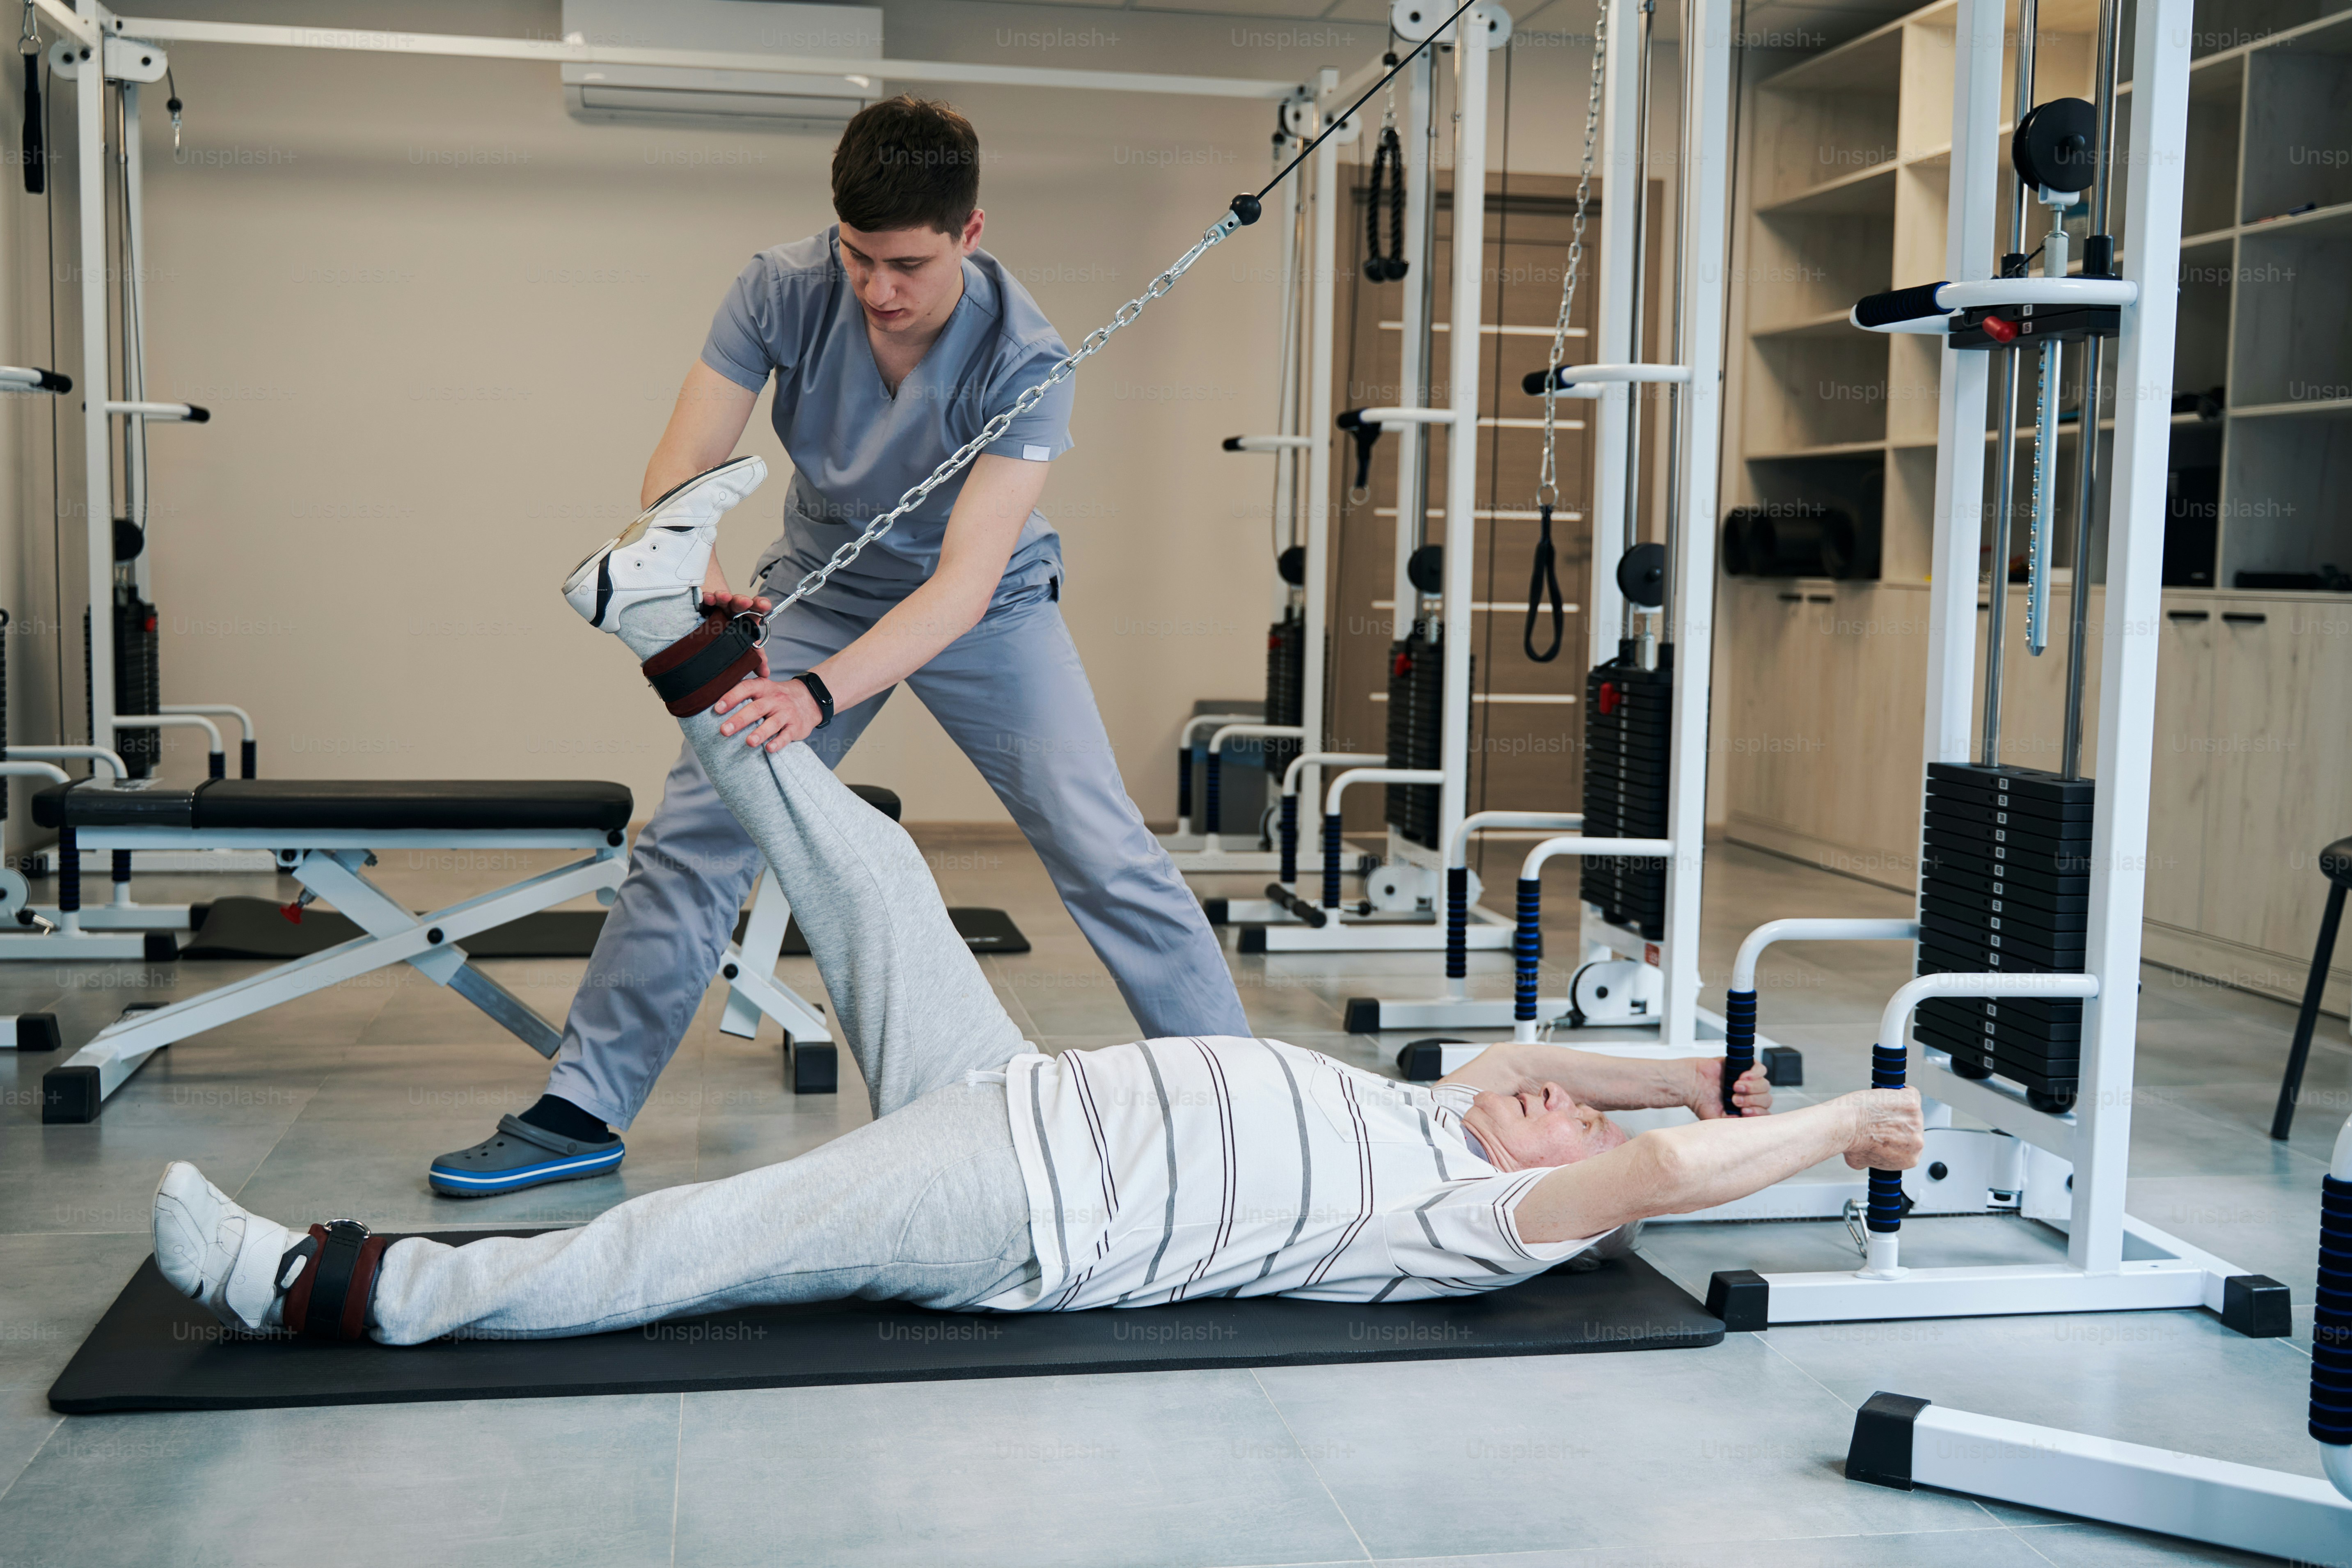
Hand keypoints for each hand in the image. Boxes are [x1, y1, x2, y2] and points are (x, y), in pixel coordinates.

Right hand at [698, 563, 772, 678]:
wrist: (711, 631)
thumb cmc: (732, 637)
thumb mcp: (745, 647)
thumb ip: (757, 657)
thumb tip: (765, 673)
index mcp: (747, 618)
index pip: (757, 608)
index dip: (761, 604)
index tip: (765, 605)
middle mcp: (735, 609)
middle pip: (740, 602)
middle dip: (742, 601)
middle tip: (745, 602)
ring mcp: (720, 605)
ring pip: (723, 598)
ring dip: (724, 597)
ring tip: (723, 598)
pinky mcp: (706, 604)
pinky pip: (707, 599)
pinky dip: (707, 598)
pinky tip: (707, 599)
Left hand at [715, 675, 821, 753]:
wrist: (809, 700)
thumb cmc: (776, 698)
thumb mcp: (763, 689)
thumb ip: (743, 694)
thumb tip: (713, 703)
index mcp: (763, 688)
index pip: (746, 689)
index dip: (731, 697)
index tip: (717, 708)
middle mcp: (775, 699)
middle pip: (756, 708)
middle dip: (740, 719)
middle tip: (724, 730)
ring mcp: (786, 713)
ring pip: (772, 723)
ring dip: (760, 733)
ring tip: (748, 742)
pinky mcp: (796, 727)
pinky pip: (787, 735)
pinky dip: (778, 742)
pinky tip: (769, 749)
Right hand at [1690, 1058, 1772, 1118]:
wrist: (1690, 1085)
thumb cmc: (1702, 1103)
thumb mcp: (1719, 1121)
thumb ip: (1735, 1124)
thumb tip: (1748, 1123)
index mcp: (1746, 1110)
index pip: (1764, 1113)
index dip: (1758, 1113)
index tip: (1744, 1112)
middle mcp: (1750, 1096)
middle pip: (1766, 1099)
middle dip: (1752, 1100)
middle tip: (1734, 1099)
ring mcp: (1748, 1082)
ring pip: (1764, 1085)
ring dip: (1752, 1087)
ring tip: (1735, 1087)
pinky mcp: (1745, 1066)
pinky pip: (1761, 1069)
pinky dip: (1754, 1074)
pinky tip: (1742, 1077)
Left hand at [1840, 1088, 1923, 1169]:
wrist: (1847, 1124)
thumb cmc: (1851, 1140)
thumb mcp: (1860, 1161)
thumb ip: (1870, 1160)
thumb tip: (1865, 1159)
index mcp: (1909, 1159)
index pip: (1910, 1145)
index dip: (1896, 1136)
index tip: (1886, 1130)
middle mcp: (1917, 1143)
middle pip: (1912, 1127)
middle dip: (1897, 1122)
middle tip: (1879, 1119)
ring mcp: (1917, 1122)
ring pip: (1911, 1110)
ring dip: (1897, 1107)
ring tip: (1878, 1108)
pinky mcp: (1913, 1103)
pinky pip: (1910, 1093)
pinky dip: (1899, 1092)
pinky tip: (1886, 1096)